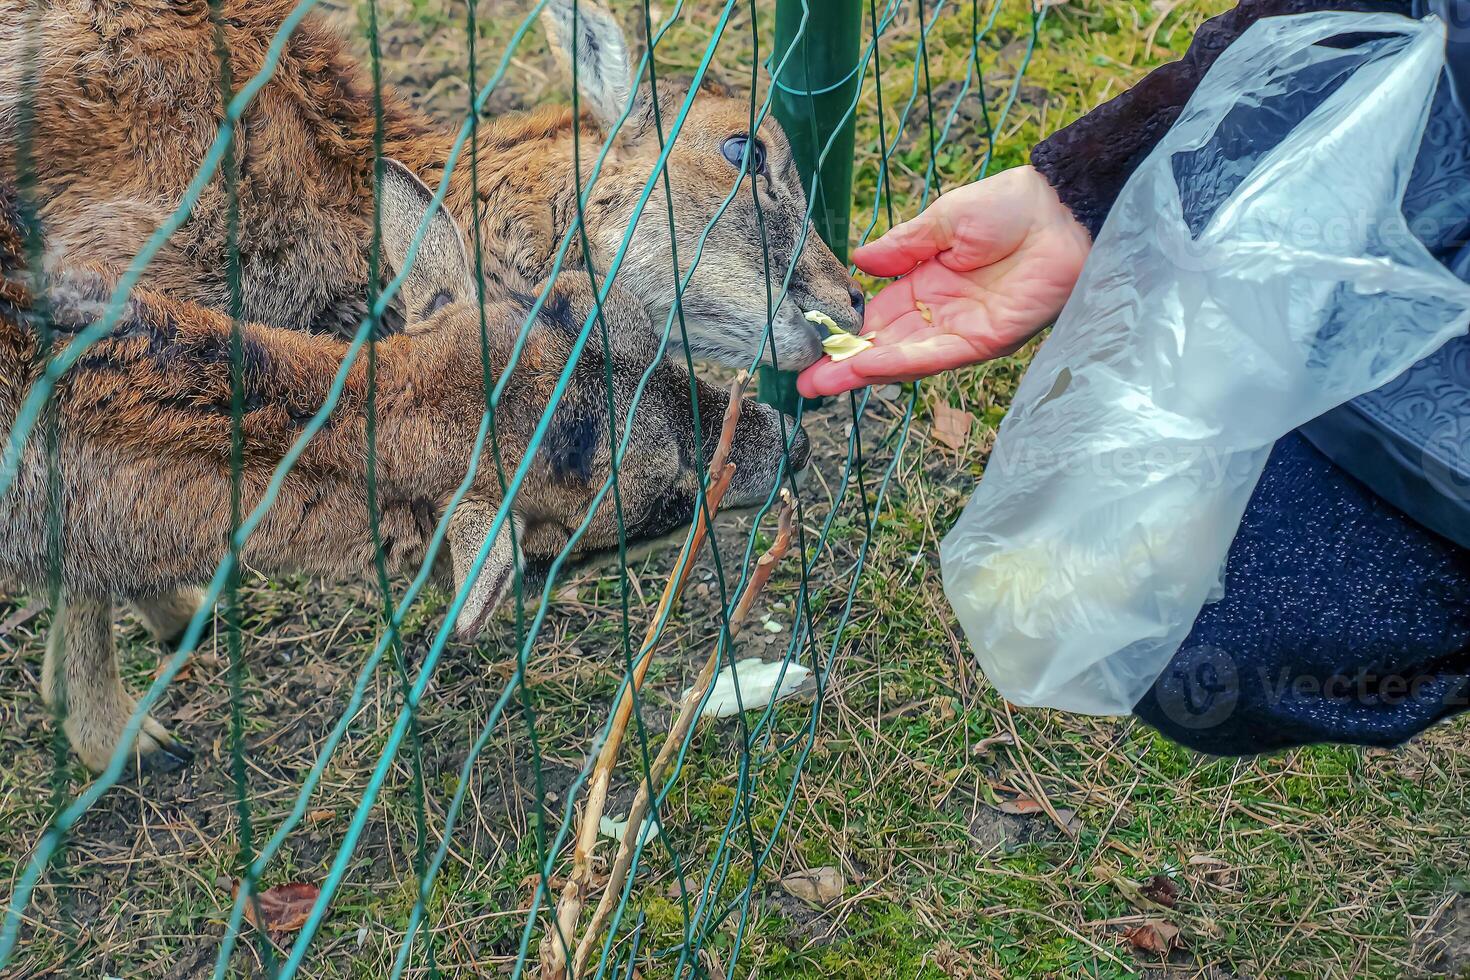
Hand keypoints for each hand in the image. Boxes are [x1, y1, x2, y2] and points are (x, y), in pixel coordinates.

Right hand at [798, 165, 1091, 397]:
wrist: (1064, 209)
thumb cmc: (1011, 205)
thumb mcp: (944, 220)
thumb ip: (902, 245)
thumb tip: (858, 260)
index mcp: (926, 282)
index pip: (877, 316)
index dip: (845, 331)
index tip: (810, 344)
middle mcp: (940, 314)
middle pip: (883, 346)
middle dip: (843, 366)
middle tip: (803, 384)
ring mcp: (962, 331)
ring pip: (903, 359)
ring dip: (862, 372)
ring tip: (821, 384)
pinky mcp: (987, 341)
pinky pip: (936, 357)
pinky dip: (900, 363)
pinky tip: (865, 365)